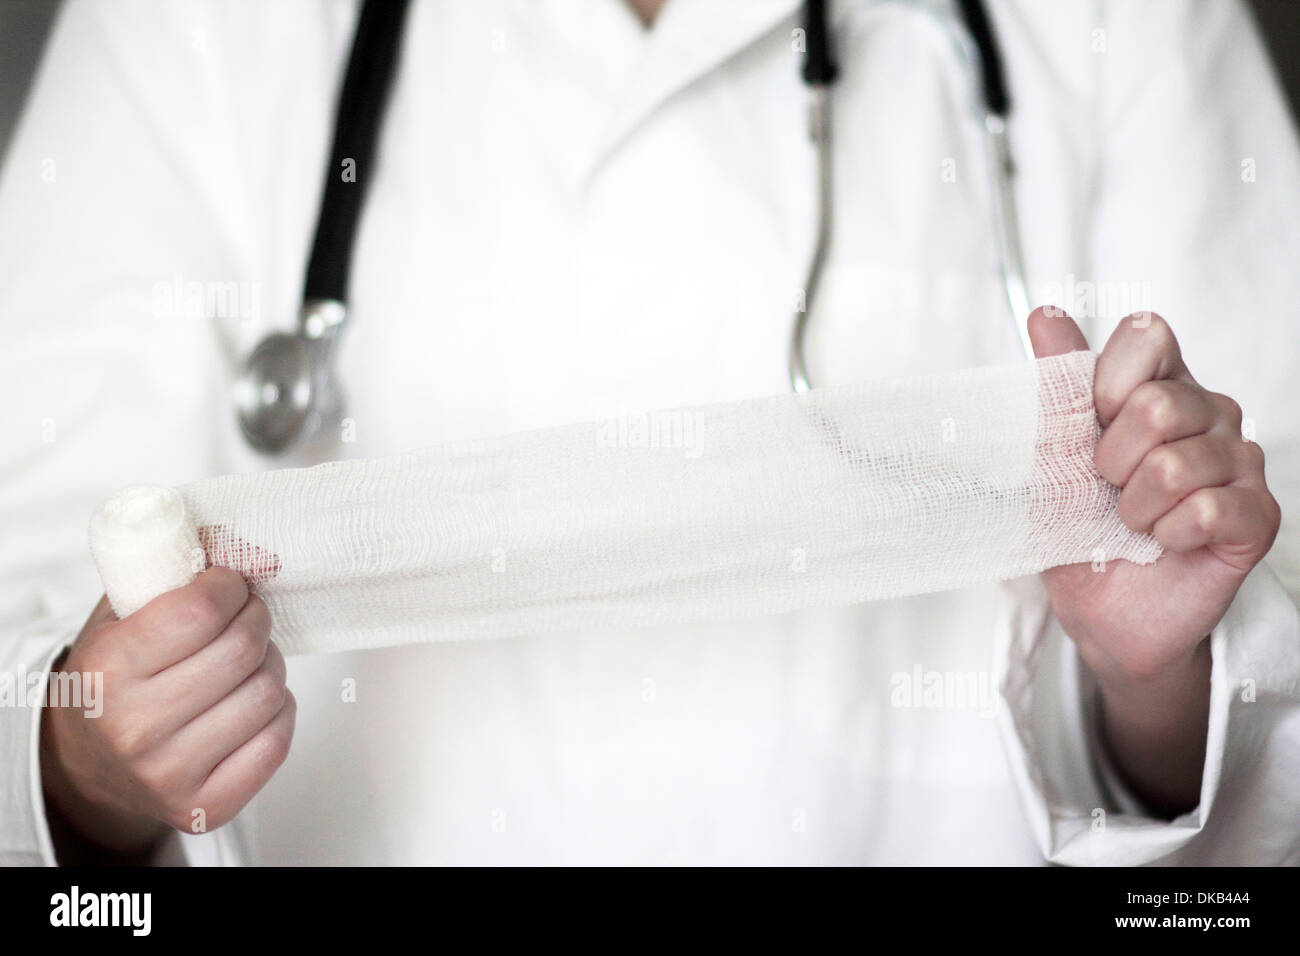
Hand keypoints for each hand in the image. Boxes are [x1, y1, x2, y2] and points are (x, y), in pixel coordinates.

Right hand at [40, 568, 295, 858]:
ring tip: (246, 662)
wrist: (92, 763)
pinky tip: (252, 702)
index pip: (201, 610)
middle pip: (243, 649)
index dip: (230, 585)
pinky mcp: (206, 805)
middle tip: (247, 614)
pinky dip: (278, 712)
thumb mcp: (119, 616)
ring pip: (268, 693)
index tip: (229, 582)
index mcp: (107, 671)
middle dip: (256, 619)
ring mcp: (170, 773)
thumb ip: (168, 573)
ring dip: (269, 665)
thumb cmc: (116, 678)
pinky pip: (277, 741)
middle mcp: (135, 728)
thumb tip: (237, 535)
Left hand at [1028, 307, 1279, 813]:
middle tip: (1109, 489)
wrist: (1102, 610)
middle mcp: (1209, 414)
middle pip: (1160, 405)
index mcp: (1159, 386)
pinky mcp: (1257, 516)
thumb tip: (1044, 316)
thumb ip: (1055, 384)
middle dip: (1112, 460)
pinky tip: (1165, 542)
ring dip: (1134, 507)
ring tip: (1132, 523)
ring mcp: (1240, 463)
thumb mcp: (1052, 455)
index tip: (1090, 422)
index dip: (1107, 382)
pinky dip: (1168, 532)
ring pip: (1179, 464)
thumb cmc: (1080, 529)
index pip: (1147, 334)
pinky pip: (1209, 508)